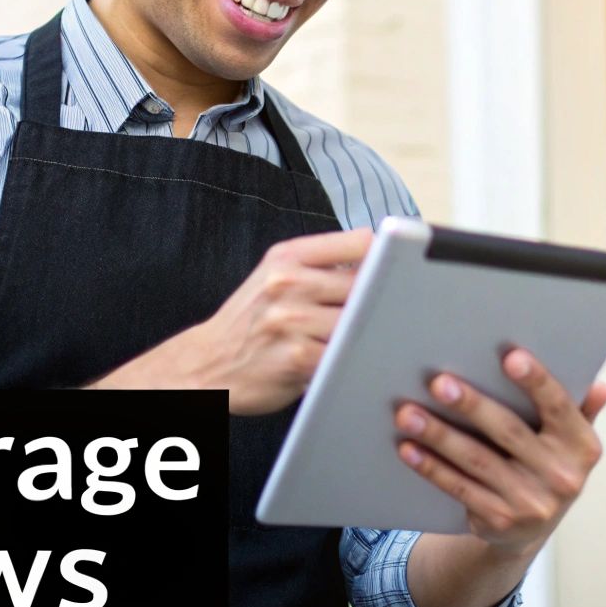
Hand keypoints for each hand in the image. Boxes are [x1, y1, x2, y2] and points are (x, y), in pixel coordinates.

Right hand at [100, 229, 370, 413]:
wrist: (205, 365)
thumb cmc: (251, 322)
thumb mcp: (275, 277)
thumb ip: (321, 266)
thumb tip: (381, 262)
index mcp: (287, 256)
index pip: (360, 242)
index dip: (387, 257)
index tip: (400, 271)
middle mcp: (288, 282)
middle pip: (367, 283)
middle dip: (383, 301)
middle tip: (395, 313)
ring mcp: (292, 320)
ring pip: (360, 320)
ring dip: (371, 334)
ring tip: (373, 341)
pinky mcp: (298, 357)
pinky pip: (346, 355)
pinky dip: (356, 360)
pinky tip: (354, 362)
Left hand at [394, 348, 605, 556]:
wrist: (530, 532)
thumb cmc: (546, 464)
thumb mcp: (570, 442)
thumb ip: (580, 410)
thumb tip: (601, 386)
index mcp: (582, 447)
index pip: (559, 407)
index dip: (536, 382)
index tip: (510, 356)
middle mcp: (562, 477)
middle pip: (509, 432)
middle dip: (471, 406)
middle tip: (439, 383)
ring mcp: (530, 503)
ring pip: (476, 461)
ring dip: (439, 436)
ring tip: (408, 413)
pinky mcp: (498, 521)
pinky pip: (459, 488)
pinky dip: (431, 467)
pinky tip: (409, 448)